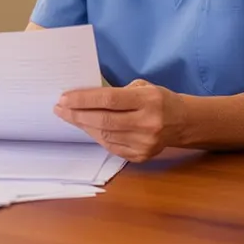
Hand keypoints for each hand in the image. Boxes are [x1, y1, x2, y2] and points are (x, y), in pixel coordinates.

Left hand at [53, 79, 186, 162]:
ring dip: (83, 125)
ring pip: (105, 135)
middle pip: (104, 120)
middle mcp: (147, 123)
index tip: (64, 98)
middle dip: (77, 114)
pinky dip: (96, 136)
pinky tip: (87, 127)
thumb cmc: (158, 100)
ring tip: (69, 116)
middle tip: (60, 108)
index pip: (109, 100)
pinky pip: (111, 146)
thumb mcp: (142, 87)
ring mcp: (144, 143)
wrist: (183, 122)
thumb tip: (84, 97)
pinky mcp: (141, 156)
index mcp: (148, 101)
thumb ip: (117, 92)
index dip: (84, 100)